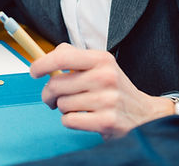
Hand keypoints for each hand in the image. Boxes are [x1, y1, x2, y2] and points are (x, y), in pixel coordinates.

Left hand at [30, 43, 175, 138]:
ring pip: (62, 104)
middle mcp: (105, 77)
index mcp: (101, 59)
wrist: (144, 115)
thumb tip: (44, 59)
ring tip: (78, 107)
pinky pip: (69, 121)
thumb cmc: (115, 89)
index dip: (42, 64)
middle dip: (49, 93)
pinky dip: (70, 121)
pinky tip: (83, 118)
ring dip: (64, 108)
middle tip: (53, 97)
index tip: (34, 71)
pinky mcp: (106, 121)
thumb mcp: (101, 66)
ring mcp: (106, 100)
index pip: (62, 56)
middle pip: (56, 84)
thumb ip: (74, 59)